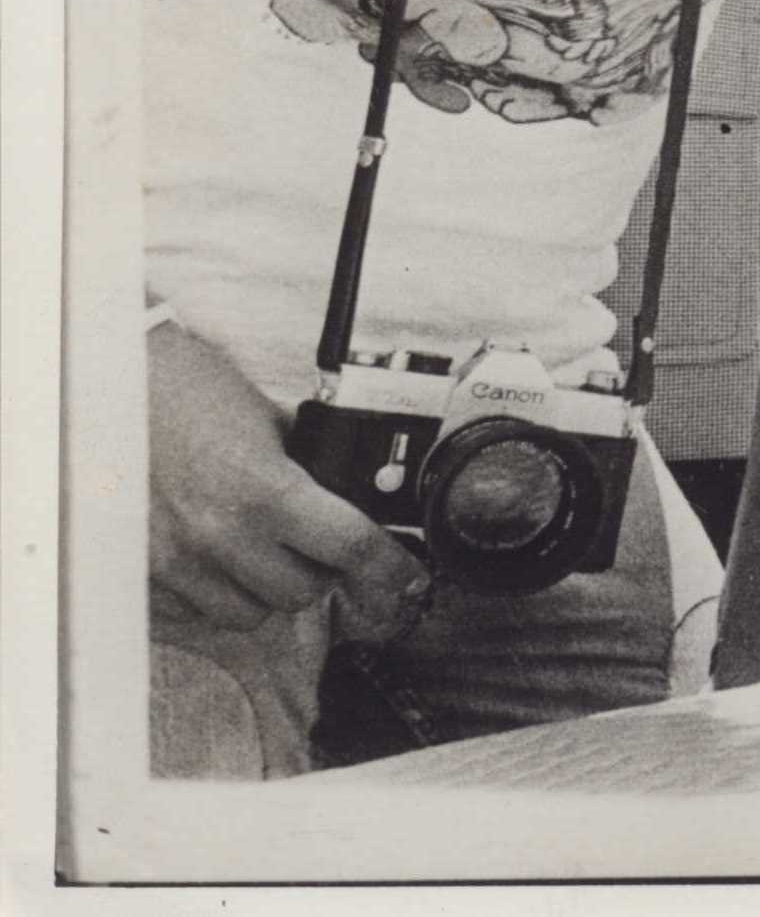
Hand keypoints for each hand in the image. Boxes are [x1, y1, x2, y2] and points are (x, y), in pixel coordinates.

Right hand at [148, 320, 429, 634]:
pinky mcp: (145, 572)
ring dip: (269, 588)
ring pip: (250, 612)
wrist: (113, 386)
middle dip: (320, 569)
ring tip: (269, 549)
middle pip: (302, 592)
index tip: (407, 578)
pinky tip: (224, 556)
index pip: (348, 546)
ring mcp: (177, 560)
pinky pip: (199, 611)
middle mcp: (219, 536)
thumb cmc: (192, 390)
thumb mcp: (271, 420)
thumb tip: (351, 494)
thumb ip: (310, 464)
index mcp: (263, 490)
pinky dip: (220, 592)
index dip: (388, 566)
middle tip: (320, 542)